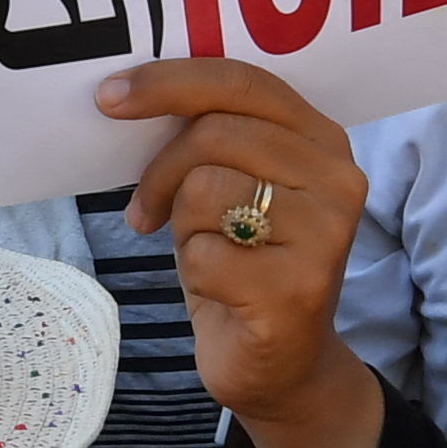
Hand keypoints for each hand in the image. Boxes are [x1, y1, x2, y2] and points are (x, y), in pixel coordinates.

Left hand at [107, 59, 370, 431]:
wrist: (281, 365)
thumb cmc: (245, 266)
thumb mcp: (234, 187)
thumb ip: (212, 137)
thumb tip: (129, 94)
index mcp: (322, 139)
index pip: (242, 82)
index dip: (170, 82)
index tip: (110, 95)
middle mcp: (336, 179)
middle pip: (214, 133)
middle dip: (162, 171)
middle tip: (147, 210)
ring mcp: (324, 235)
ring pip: (204, 190)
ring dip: (183, 226)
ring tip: (204, 252)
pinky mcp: (298, 288)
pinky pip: (204, 254)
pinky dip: (194, 272)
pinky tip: (221, 291)